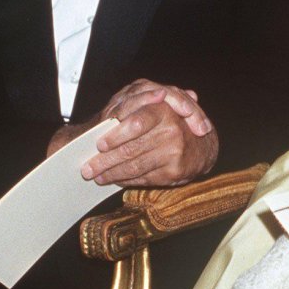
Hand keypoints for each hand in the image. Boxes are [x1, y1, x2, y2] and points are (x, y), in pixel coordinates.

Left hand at [81, 80, 218, 186]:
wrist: (201, 146)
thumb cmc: (172, 123)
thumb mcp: (157, 107)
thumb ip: (135, 108)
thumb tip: (104, 123)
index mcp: (164, 109)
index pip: (136, 123)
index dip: (115, 135)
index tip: (99, 145)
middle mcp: (171, 130)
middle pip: (131, 149)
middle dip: (105, 161)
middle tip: (87, 168)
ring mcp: (174, 152)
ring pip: (134, 166)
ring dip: (111, 173)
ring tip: (96, 176)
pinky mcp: (174, 171)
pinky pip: (144, 178)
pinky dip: (125, 181)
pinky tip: (114, 180)